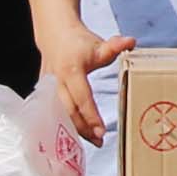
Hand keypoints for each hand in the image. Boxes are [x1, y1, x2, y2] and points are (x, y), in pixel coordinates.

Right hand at [45, 37, 128, 153]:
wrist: (54, 34)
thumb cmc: (78, 42)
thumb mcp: (98, 45)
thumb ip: (115, 46)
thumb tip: (131, 42)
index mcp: (71, 70)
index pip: (83, 98)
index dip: (91, 116)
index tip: (101, 131)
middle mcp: (57, 82)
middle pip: (70, 111)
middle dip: (84, 129)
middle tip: (99, 141)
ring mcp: (48, 88)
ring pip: (61, 115)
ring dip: (76, 130)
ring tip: (93, 141)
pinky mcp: (45, 93)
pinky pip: (56, 112)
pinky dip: (68, 124)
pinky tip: (79, 134)